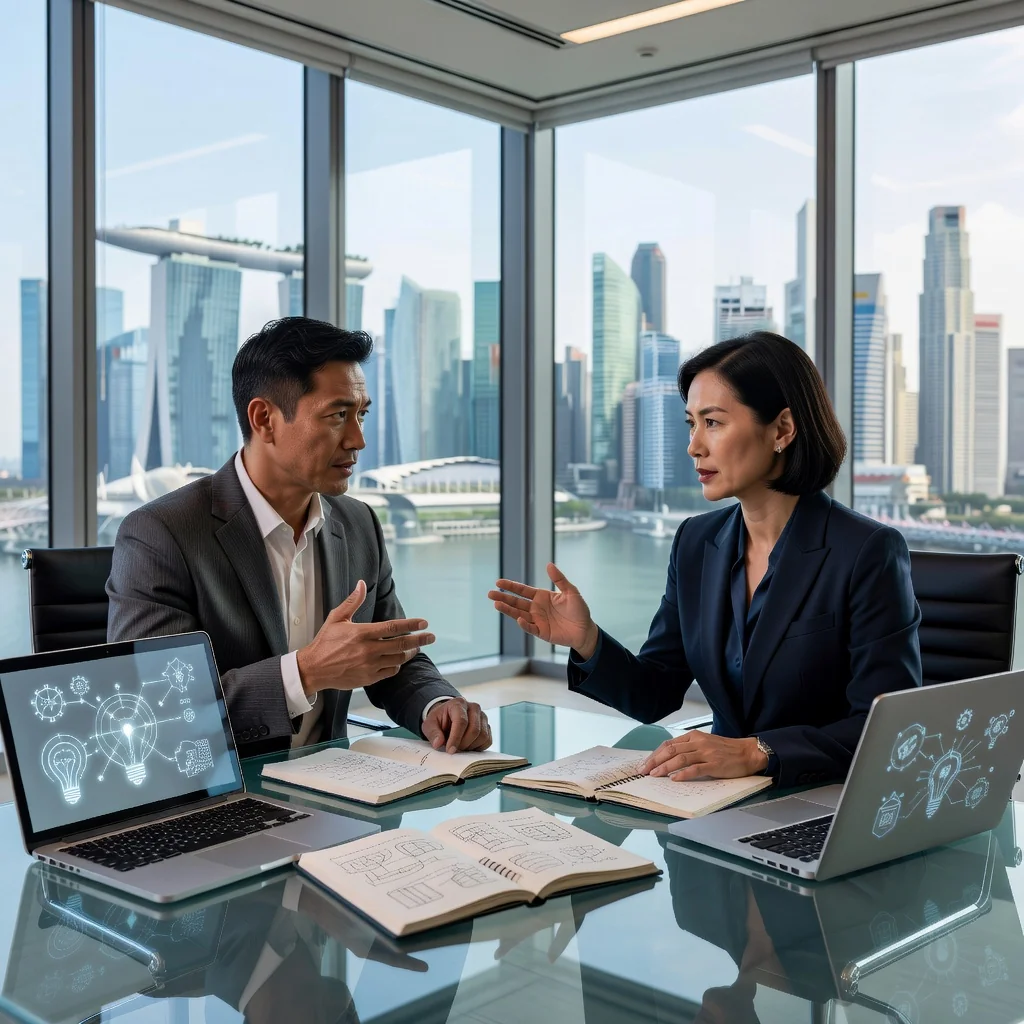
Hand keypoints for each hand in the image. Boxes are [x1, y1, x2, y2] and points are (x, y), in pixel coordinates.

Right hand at [296, 580, 435, 695]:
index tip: (424, 623)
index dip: (411, 625)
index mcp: (362, 633)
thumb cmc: (325, 642)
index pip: (393, 627)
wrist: (313, 669)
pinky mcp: (368, 678)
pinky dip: (397, 665)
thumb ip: (352, 602)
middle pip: (401, 645)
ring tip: (415, 648)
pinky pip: (390, 672)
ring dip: (409, 653)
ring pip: (398, 659)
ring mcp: (369, 666)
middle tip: (431, 637)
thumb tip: (361, 584)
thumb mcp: (336, 618)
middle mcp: (368, 650)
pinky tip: (398, 660)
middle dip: (420, 640)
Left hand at [422, 698, 490, 753]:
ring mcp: (482, 716)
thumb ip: (433, 733)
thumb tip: (438, 743)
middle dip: (463, 744)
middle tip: (454, 749)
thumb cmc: (439, 720)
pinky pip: (488, 740)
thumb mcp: (430, 724)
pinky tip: (468, 746)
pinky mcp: (487, 726)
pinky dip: (478, 747)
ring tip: (460, 746)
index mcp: (458, 704)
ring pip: (483, 736)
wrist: (448, 717)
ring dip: (471, 746)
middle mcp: (473, 707)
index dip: (456, 738)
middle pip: (474, 729)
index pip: (461, 721)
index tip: (450, 750)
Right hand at [488, 563, 598, 656]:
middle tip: (490, 593)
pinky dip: (524, 624)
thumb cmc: (579, 610)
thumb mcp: (571, 592)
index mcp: (541, 597)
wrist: (586, 630)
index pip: (522, 590)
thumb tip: (549, 564)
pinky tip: (518, 619)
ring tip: (496, 604)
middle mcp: (536, 608)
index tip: (498, 582)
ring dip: (508, 610)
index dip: (510, 586)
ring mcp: (537, 620)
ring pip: (518, 614)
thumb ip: (559, 579)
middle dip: (503, 597)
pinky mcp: (541, 632)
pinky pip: (530, 628)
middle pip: (516, 602)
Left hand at [640, 731, 766, 780]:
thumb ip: (689, 748)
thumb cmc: (726, 750)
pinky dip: (683, 774)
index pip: (669, 744)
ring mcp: (706, 753)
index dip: (655, 754)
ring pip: (680, 759)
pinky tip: (674, 779)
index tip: (645, 763)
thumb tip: (668, 758)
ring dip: (665, 767)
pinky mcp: (715, 765)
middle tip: (644, 771)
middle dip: (655, 761)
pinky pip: (696, 769)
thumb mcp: (705, 743)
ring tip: (654, 775)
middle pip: (671, 750)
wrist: (748, 752)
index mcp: (694, 736)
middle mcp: (698, 742)